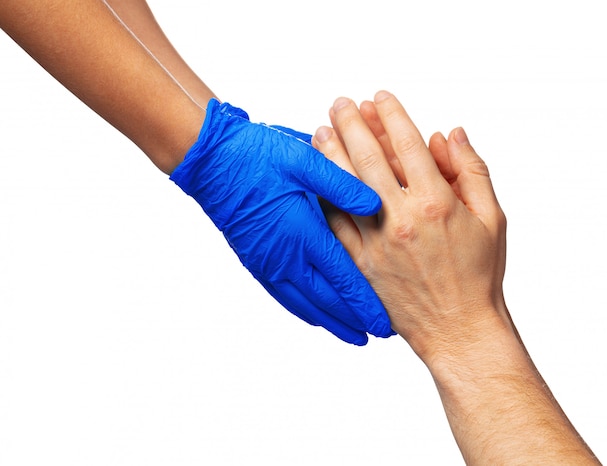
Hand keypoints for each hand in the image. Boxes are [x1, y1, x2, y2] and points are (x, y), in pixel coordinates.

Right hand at [170, 99, 393, 344]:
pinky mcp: (254, 262)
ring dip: (329, 322)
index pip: (343, 279)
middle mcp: (285, 258)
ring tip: (351, 335)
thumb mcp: (306, 162)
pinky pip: (283, 296)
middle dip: (352, 321)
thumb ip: (343, 184)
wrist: (211, 162)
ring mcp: (267, 263)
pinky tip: (313, 315)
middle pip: (326, 301)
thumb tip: (377, 205)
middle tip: (376, 335)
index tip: (384, 324)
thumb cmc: (260, 157)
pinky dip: (303, 310)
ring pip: (303, 304)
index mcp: (303, 234)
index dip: (365, 304)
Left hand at [312, 91, 507, 360]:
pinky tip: (315, 179)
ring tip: (319, 130)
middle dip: (352, 124)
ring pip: (345, 188)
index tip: (379, 96)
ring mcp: (377, 241)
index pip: (408, 144)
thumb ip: (473, 171)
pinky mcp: (360, 263)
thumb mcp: (492, 219)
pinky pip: (335, 224)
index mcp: (437, 202)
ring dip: (331, 155)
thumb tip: (451, 133)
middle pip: (369, 158)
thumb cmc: (479, 275)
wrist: (457, 329)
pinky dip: (324, 198)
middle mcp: (402, 218)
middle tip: (339, 103)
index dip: (392, 114)